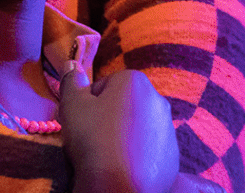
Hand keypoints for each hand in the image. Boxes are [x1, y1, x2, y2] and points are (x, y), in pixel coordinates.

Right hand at [59, 66, 177, 192]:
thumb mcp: (72, 105)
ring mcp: (169, 129)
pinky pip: (150, 148)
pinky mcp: (173, 155)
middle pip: (124, 104)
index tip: (83, 119)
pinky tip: (124, 166)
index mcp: (134, 81)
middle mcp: (158, 100)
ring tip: (109, 153)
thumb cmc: (93, 139)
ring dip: (125, 134)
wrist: (119, 186)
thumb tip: (72, 64)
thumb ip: (71, 81)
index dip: (89, 102)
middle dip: (110, 116)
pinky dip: (139, 154)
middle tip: (93, 136)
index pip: (104, 85)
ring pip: (138, 126)